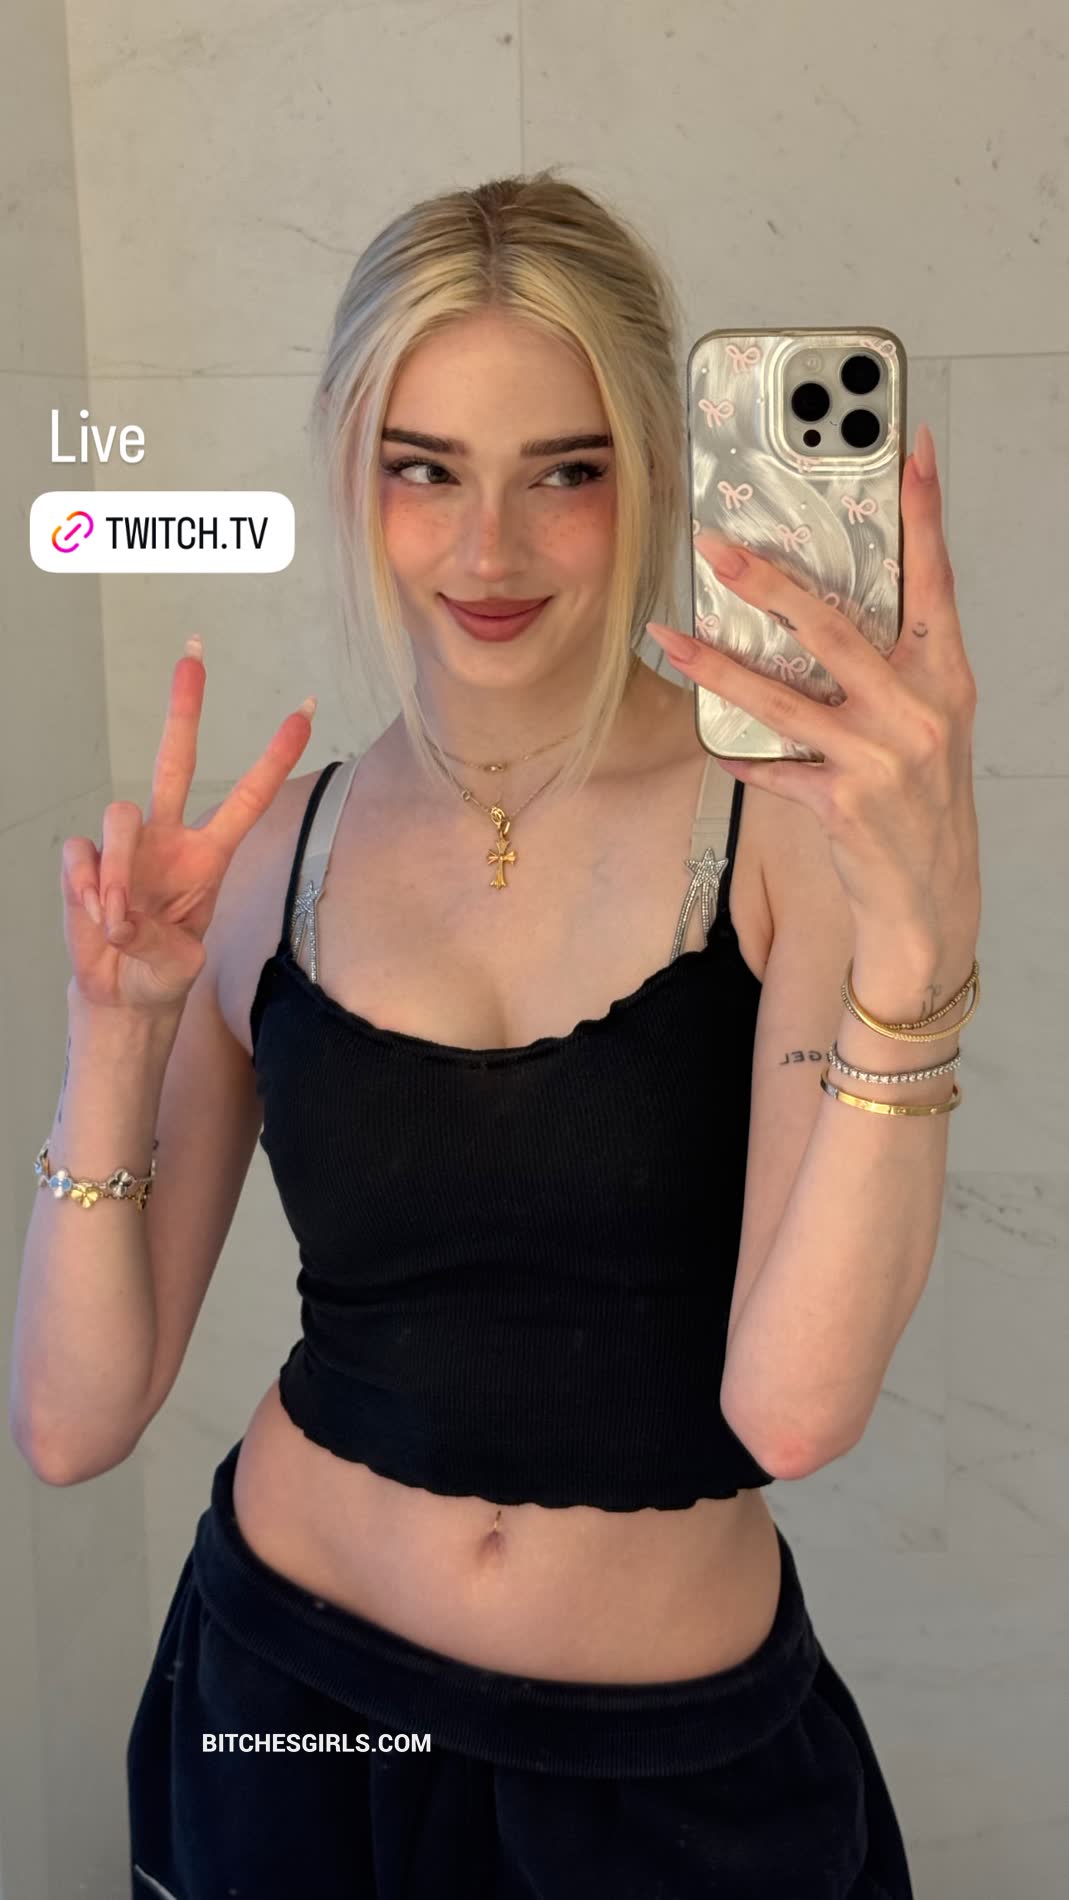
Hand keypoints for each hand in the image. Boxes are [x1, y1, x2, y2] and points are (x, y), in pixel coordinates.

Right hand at [61, 643, 315, 1012]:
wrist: (122, 992)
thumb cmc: (162, 970)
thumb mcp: (182, 965)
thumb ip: (157, 940)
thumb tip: (118, 914)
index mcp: (209, 856)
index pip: (248, 798)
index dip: (275, 758)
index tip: (305, 713)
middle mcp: (169, 838)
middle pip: (175, 761)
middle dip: (184, 708)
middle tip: (193, 654)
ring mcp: (127, 845)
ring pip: (120, 815)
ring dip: (119, 872)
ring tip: (119, 919)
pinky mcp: (86, 858)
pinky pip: (82, 853)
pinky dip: (87, 890)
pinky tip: (95, 916)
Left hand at [645, 423, 980, 949]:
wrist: (929, 899)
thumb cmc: (924, 802)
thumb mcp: (927, 724)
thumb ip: (889, 669)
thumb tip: (818, 612)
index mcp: (945, 678)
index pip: (935, 580)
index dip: (924, 513)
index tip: (908, 450)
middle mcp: (918, 712)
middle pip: (834, 629)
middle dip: (769, 582)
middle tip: (717, 547)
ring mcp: (880, 759)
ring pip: (784, 698)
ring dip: (719, 665)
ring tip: (672, 637)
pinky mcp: (843, 804)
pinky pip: (773, 768)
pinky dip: (740, 754)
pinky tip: (713, 741)